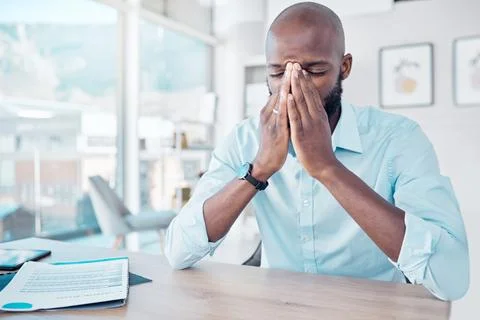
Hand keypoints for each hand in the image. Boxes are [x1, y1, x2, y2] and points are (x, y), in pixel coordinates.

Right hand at [253, 62, 292, 180]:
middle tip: (293, 63)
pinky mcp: (277, 131)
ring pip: (280, 101)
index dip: (287, 79)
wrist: (265, 163)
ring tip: (292, 73)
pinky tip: (290, 95)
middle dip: (287, 78)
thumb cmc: (273, 145)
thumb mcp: (275, 126)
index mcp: (268, 113)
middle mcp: (268, 115)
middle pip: (279, 93)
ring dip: (286, 86)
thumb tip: (286, 103)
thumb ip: (279, 114)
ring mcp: (272, 122)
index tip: (293, 66)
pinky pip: (282, 115)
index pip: (279, 92)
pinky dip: (286, 104)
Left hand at [287, 63, 338, 179]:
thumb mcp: (321, 128)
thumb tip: (315, 108)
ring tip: (291, 73)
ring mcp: (308, 125)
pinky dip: (292, 106)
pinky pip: (296, 118)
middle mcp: (315, 117)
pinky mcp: (301, 134)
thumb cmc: (321, 148)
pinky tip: (288, 96)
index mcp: (319, 116)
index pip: (312, 94)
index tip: (301, 69)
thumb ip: (317, 117)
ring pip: (301, 102)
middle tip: (295, 64)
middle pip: (307, 94)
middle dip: (300, 78)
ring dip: (296, 87)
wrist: (325, 165)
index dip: (306, 81)